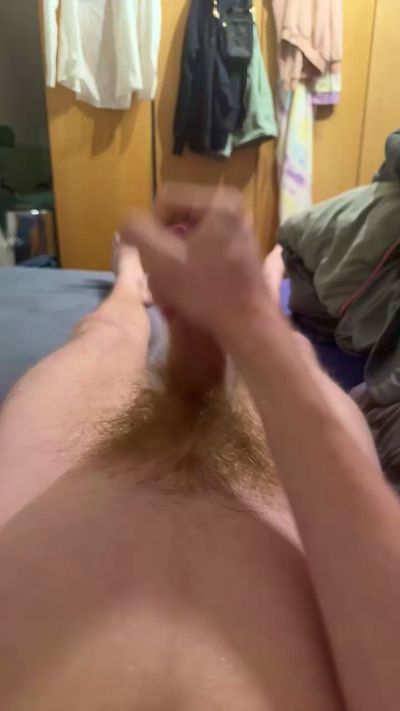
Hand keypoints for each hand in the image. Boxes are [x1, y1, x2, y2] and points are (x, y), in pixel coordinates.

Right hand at [121, 184, 267, 343]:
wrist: (248, 326)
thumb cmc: (206, 291)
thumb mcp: (161, 259)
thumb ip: (137, 232)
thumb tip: (127, 223)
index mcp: (218, 201)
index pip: (165, 201)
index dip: (150, 230)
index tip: (152, 259)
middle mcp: (232, 209)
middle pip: (176, 221)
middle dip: (163, 249)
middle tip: (160, 277)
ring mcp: (237, 230)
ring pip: (187, 239)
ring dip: (173, 263)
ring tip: (170, 289)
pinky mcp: (238, 251)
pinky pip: (201, 251)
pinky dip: (189, 268)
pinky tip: (186, 292)